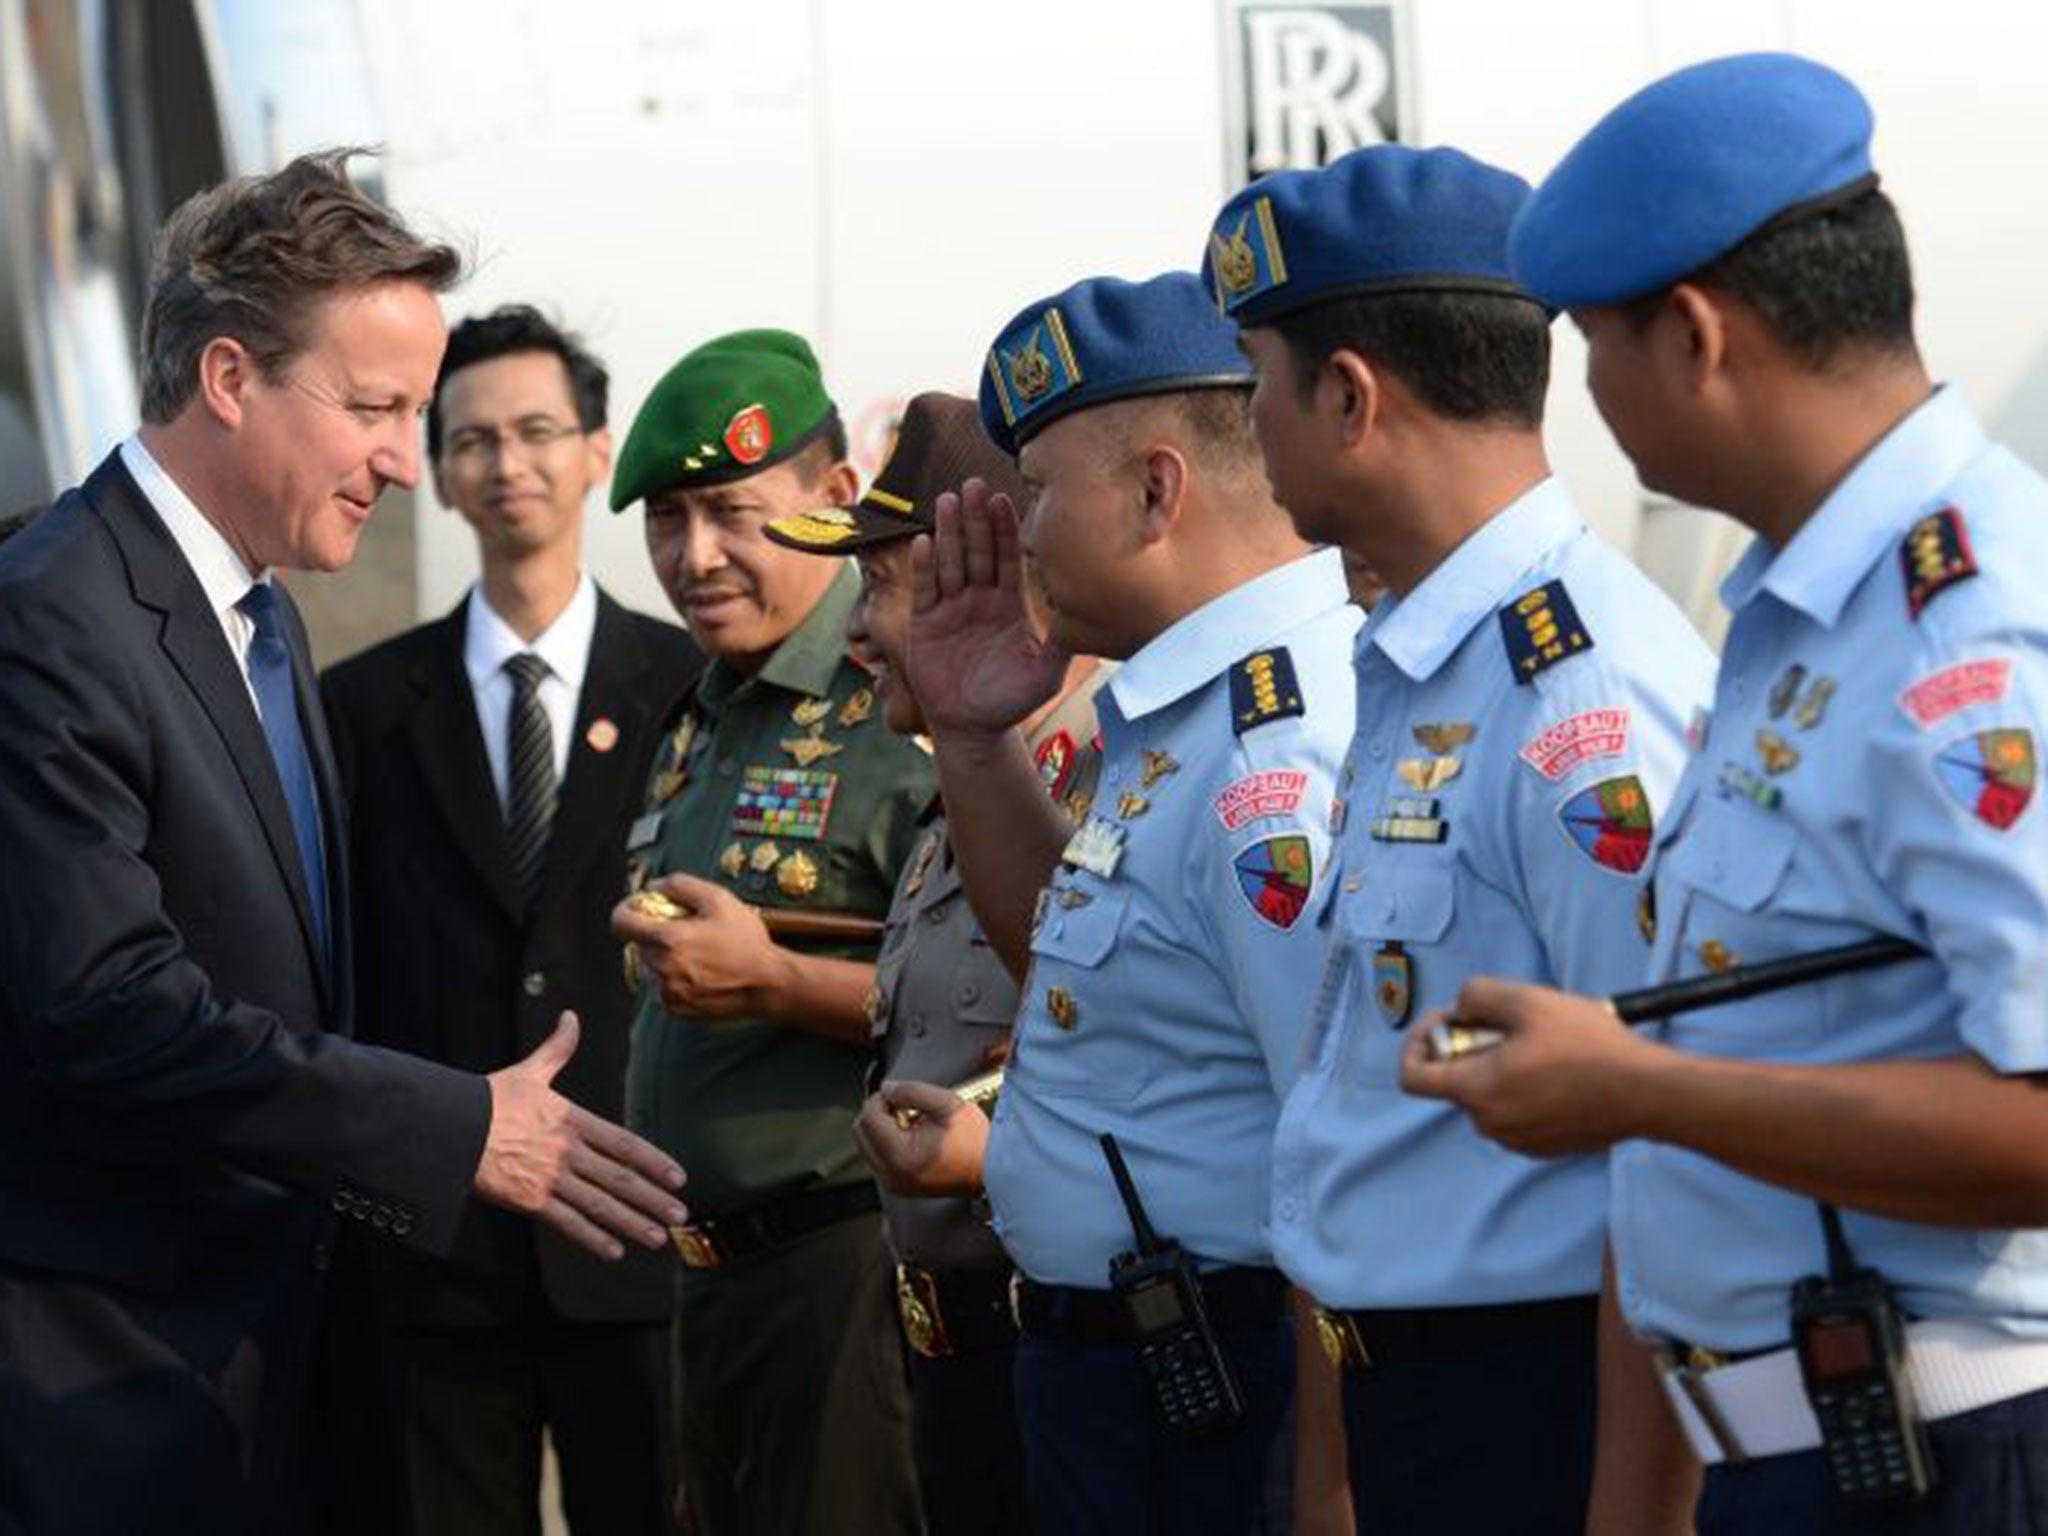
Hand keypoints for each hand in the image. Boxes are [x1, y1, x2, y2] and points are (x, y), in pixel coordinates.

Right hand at [476, 1011, 686, 1259]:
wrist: (448, 1127)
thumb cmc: (488, 1099)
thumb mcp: (528, 1071)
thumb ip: (557, 1049)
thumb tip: (571, 1016)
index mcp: (572, 1120)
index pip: (625, 1143)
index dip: (655, 1161)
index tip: (679, 1177)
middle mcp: (567, 1151)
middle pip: (620, 1178)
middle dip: (653, 1199)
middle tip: (681, 1215)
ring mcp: (550, 1178)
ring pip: (600, 1204)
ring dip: (632, 1222)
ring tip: (659, 1237)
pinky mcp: (529, 1201)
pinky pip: (568, 1223)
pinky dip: (592, 1238)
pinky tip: (615, 1251)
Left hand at [610, 873, 784, 1019]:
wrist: (767, 984)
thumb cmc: (746, 941)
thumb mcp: (719, 900)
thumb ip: (680, 885)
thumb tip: (654, 887)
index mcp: (668, 939)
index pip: (620, 923)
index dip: (626, 910)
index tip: (638, 908)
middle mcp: (661, 968)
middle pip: (639, 944)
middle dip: (656, 934)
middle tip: (688, 931)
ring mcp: (666, 992)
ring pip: (650, 966)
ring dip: (665, 957)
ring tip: (699, 954)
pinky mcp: (674, 1008)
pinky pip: (661, 987)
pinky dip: (673, 978)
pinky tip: (700, 973)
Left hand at [851, 1079, 990, 1196]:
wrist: (992, 1173)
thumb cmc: (975, 1141)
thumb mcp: (947, 1104)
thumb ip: (912, 1091)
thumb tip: (886, 1088)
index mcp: (900, 1155)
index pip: (869, 1117)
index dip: (882, 1098)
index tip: (903, 1095)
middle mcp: (891, 1174)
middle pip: (860, 1132)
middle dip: (878, 1112)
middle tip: (906, 1107)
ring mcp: (893, 1183)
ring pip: (866, 1144)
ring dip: (882, 1127)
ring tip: (912, 1123)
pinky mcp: (899, 1186)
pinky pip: (878, 1158)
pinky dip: (888, 1142)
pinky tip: (914, 1137)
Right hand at [906, 479, 1069, 740]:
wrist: (973, 728)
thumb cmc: (1012, 701)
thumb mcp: (1045, 674)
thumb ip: (1062, 645)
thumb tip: (1085, 618)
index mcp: (1009, 604)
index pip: (1008, 558)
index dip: (1005, 529)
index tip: (1004, 500)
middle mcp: (980, 599)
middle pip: (977, 550)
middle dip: (976, 518)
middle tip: (975, 484)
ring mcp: (951, 609)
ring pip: (951, 562)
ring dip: (949, 532)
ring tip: (948, 500)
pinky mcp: (925, 624)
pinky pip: (926, 589)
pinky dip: (924, 567)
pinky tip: (924, 542)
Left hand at [1398, 977, 1665, 1156]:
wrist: (1649, 1093)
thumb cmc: (1589, 1046)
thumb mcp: (1528, 1000)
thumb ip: (1477, 995)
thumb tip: (1460, 1007)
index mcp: (1476, 1091)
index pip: (1413, 1077)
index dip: (1418, 1042)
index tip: (1447, 1021)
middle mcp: (1490, 1124)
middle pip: (1456, 1081)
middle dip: (1472, 1047)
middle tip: (1509, 1022)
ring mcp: (1519, 1141)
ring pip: (1490, 1096)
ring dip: (1501, 1067)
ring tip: (1542, 1043)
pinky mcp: (1545, 1148)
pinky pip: (1518, 1113)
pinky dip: (1524, 1089)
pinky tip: (1560, 1068)